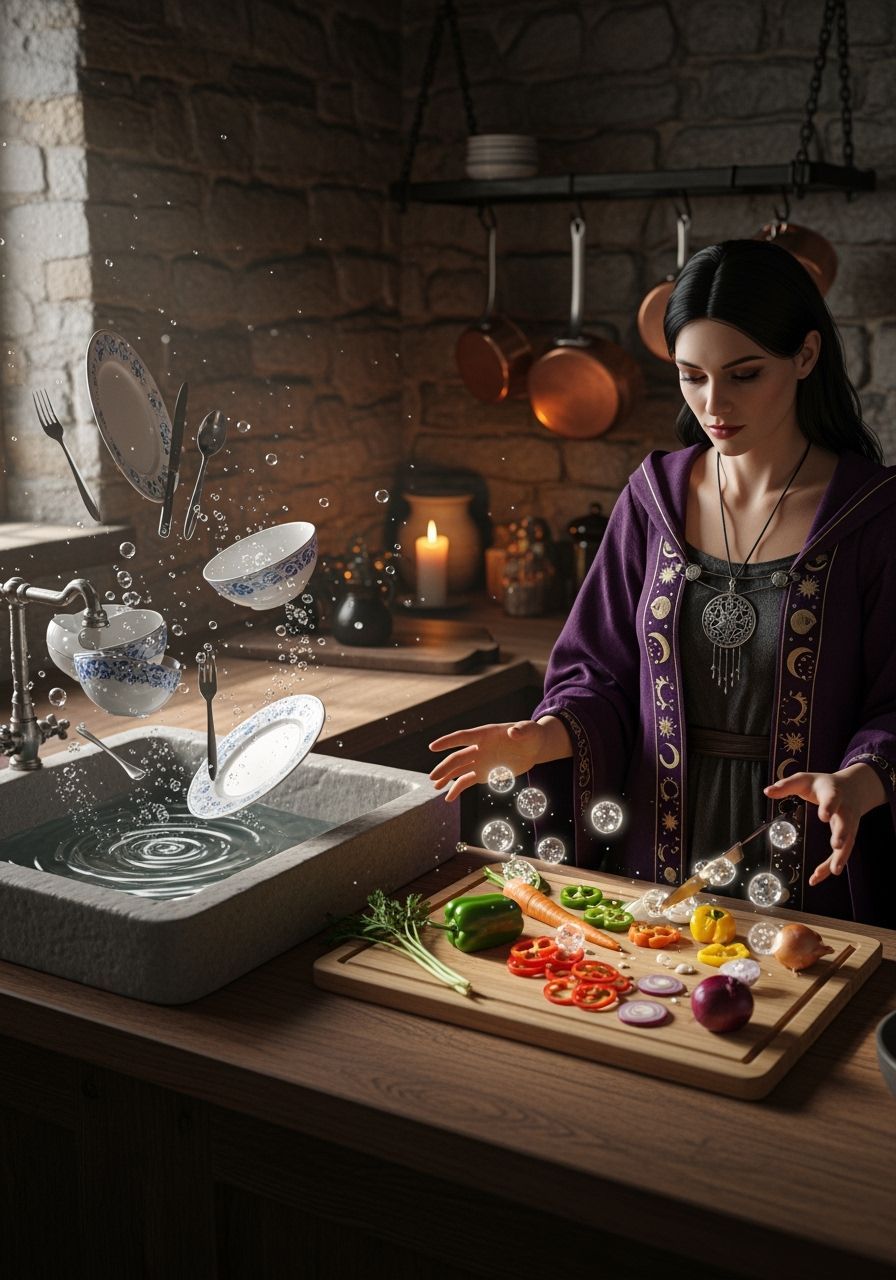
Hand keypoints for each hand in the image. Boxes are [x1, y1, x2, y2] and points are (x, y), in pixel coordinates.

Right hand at [429, 719, 547, 802]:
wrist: (533, 747)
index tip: (433, 747)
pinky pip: (467, 781)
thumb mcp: (529, 730)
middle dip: (444, 767)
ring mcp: (480, 761)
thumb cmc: (530, 734)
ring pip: (459, 770)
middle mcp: (479, 748)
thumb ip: (521, 731)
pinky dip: (458, 788)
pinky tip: (449, 797)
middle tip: (432, 777)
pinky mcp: (485, 773)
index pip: (463, 737)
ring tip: (435, 786)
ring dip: (447, 777)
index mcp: (485, 734)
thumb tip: (513, 732)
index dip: (448, 742)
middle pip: (457, 757)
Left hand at [764, 763, 885, 885]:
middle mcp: (844, 811)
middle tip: (836, 845)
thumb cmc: (823, 785)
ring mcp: (849, 825)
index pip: (832, 799)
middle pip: (846, 823)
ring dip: (840, 857)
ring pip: (848, 842)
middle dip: (842, 834)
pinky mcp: (847, 837)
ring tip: (833, 871)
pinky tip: (817, 877)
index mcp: (833, 793)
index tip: (823, 815)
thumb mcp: (804, 779)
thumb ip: (786, 785)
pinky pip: (841, 853)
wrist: (853, 789)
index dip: (829, 807)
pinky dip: (831, 866)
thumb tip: (767, 792)